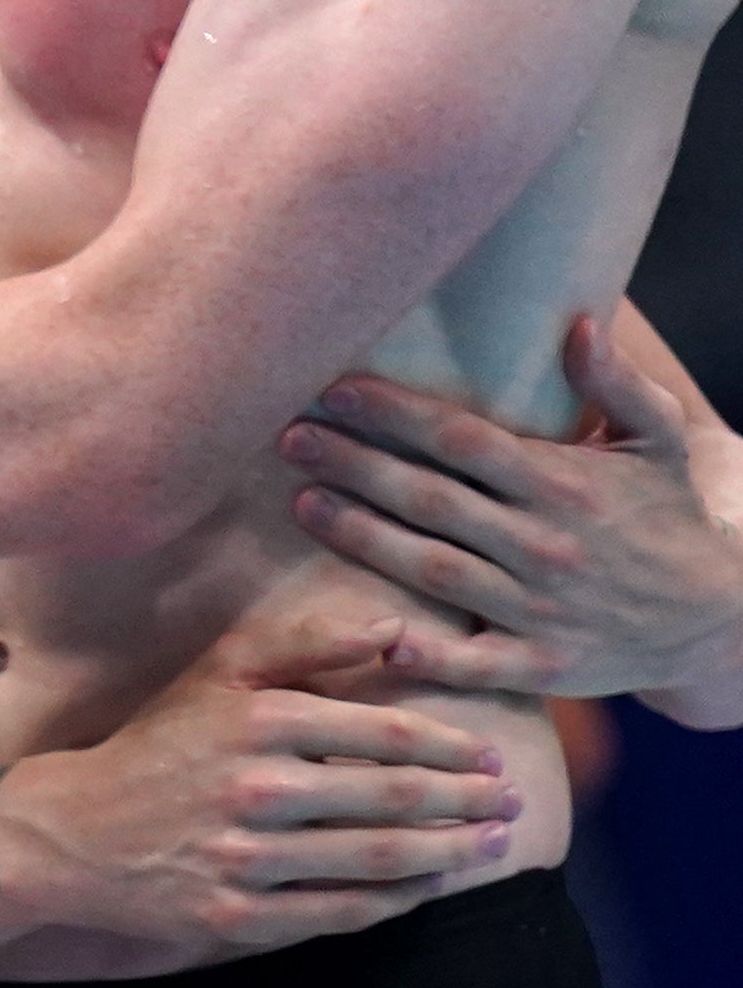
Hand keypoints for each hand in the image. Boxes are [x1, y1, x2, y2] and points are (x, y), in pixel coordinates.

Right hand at [0, 618, 515, 969]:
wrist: (66, 833)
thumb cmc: (156, 745)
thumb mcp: (216, 675)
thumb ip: (304, 643)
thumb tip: (394, 626)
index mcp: (255, 719)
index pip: (382, 732)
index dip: (448, 747)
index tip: (487, 757)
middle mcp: (252, 787)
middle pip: (392, 799)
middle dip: (465, 802)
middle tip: (511, 804)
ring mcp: (243, 857)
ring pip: (376, 858)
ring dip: (447, 853)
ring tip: (491, 846)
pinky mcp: (234, 915)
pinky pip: (339, 913)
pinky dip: (396, 902)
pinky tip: (426, 888)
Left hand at [283, 317, 742, 710]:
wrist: (718, 620)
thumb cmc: (668, 519)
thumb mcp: (659, 445)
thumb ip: (617, 386)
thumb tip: (582, 323)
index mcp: (565, 486)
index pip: (463, 441)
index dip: (395, 413)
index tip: (333, 388)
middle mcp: (547, 546)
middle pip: (432, 500)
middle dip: (355, 466)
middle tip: (288, 438)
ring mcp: (542, 609)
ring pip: (435, 570)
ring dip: (363, 538)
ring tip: (302, 502)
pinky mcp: (544, 665)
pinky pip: (477, 662)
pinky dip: (429, 655)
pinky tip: (376, 636)